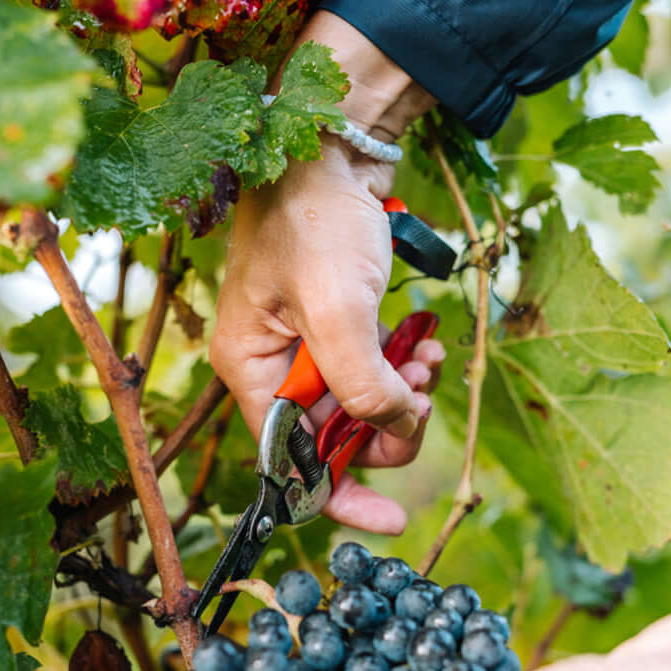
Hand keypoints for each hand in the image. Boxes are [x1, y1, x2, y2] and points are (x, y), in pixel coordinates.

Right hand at [209, 13, 442, 531]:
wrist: (329, 146)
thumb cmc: (314, 218)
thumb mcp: (336, 304)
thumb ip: (358, 378)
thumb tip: (392, 428)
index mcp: (247, 366)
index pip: (287, 457)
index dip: (337, 495)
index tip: (389, 523)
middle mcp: (271, 364)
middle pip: (332, 435)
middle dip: (385, 424)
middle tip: (422, 394)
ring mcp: (305, 344)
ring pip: (361, 404)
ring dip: (402, 391)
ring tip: (423, 353)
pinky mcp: (337, 322)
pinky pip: (375, 369)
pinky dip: (404, 363)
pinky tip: (420, 338)